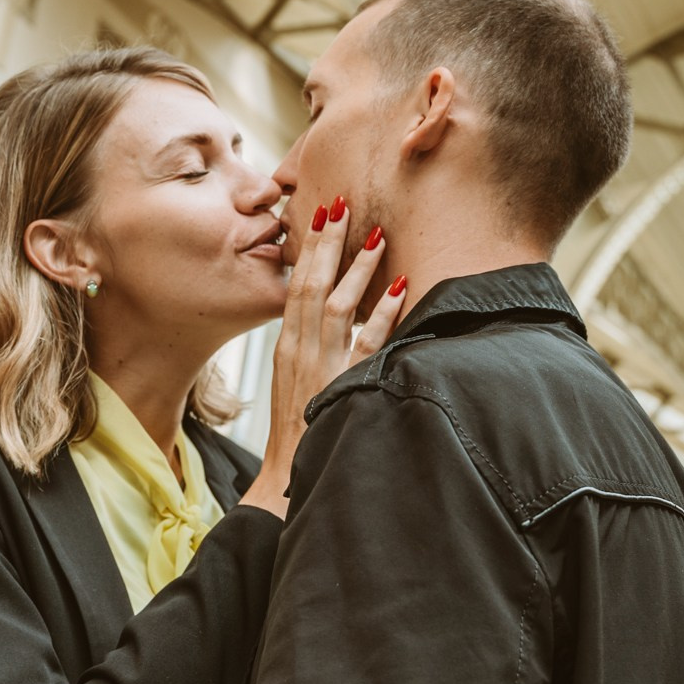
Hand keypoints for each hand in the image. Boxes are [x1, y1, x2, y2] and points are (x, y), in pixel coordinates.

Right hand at [238, 197, 406, 517]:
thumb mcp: (295, 383)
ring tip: (375, 233)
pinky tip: (399, 288)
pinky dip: (382, 313)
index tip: (320, 216)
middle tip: (341, 203)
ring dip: (356, 268)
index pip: (294, 286)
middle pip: (311, 285)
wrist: (284, 479)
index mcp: (286, 347)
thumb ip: (310, 349)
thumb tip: (331, 319)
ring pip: (336, 306)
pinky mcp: (343, 386)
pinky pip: (366, 343)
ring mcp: (321, 367)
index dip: (310, 250)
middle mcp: (299, 351)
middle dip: (327, 243)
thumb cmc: (297, 433)